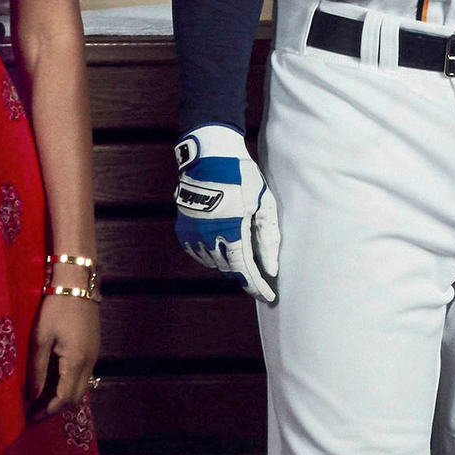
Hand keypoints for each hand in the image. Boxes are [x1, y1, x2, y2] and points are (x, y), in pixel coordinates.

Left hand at [30, 289, 101, 415]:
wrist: (77, 286)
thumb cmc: (56, 309)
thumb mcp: (40, 338)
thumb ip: (37, 369)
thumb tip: (33, 395)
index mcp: (76, 361)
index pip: (65, 397)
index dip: (48, 410)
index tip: (31, 416)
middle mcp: (89, 363)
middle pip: (76, 398)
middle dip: (55, 409)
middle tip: (34, 413)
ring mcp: (93, 357)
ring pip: (81, 388)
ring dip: (61, 398)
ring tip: (40, 400)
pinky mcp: (92, 350)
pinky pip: (82, 376)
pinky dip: (67, 385)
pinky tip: (51, 383)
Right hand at [171, 124, 280, 303]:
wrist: (209, 157)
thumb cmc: (242, 177)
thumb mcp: (264, 204)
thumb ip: (268, 239)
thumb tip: (271, 270)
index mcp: (232, 228)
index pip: (245, 269)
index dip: (256, 286)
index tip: (268, 297)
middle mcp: (208, 234)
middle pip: (230, 268)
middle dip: (246, 275)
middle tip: (260, 278)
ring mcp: (192, 234)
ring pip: (214, 263)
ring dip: (230, 265)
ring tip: (243, 256)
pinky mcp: (183, 231)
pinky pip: (200, 254)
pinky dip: (213, 256)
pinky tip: (224, 248)